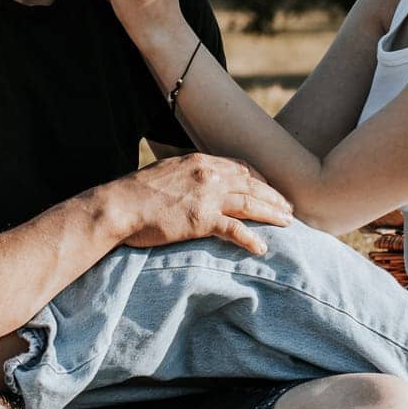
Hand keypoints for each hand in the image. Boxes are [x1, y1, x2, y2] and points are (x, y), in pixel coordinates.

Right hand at [116, 153, 293, 256]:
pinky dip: (250, 238)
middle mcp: (207, 174)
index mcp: (199, 161)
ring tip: (288, 224)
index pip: (239, 167)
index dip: (259, 179)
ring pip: (249, 204)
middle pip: (251, 183)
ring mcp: (206, 196)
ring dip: (271, 213)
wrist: (118, 205)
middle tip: (289, 208)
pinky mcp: (200, 220)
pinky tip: (261, 248)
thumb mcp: (164, 172)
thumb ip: (185, 174)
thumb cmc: (135, 193)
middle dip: (273, 196)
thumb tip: (192, 183)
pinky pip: (234, 230)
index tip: (270, 189)